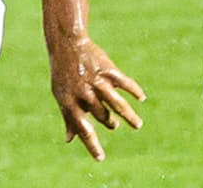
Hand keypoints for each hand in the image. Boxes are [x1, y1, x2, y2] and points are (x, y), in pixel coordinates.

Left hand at [49, 35, 145, 160]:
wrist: (68, 44)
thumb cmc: (64, 74)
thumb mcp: (61, 96)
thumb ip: (68, 118)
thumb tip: (69, 140)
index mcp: (70, 102)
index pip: (82, 128)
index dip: (91, 144)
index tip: (101, 158)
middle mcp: (84, 93)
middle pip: (101, 115)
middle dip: (109, 123)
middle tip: (114, 126)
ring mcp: (96, 81)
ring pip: (116, 102)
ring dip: (128, 115)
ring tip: (138, 125)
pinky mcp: (107, 69)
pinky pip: (124, 82)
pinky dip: (133, 90)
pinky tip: (141, 97)